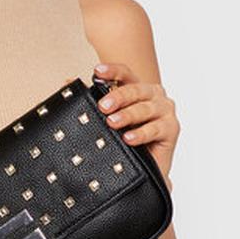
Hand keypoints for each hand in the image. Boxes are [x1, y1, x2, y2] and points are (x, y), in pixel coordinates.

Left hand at [91, 62, 179, 182]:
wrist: (145, 167)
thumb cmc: (126, 140)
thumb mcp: (107, 119)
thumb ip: (91, 99)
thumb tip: (67, 82)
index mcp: (137, 89)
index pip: (125, 74)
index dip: (112, 71)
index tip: (97, 72)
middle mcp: (153, 95)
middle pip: (135, 90)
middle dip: (118, 97)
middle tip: (103, 106)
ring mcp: (164, 111)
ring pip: (145, 108)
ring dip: (128, 115)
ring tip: (112, 123)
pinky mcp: (171, 129)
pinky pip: (156, 128)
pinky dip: (141, 133)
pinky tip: (129, 138)